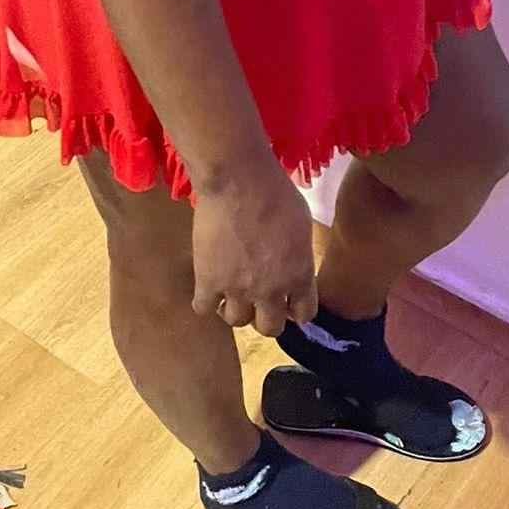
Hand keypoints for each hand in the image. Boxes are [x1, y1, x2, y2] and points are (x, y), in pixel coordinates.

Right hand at [190, 160, 319, 336]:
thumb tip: (293, 263)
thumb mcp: (302, 223)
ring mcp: (237, 290)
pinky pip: (203, 308)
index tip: (287, 301)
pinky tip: (207, 286)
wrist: (238, 180)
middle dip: (265, 315)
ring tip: (230, 291)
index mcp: (299, 276)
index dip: (295, 309)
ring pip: (236, 322)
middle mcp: (271, 291)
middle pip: (270, 328)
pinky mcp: (207, 281)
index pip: (304, 315)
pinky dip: (205, 301)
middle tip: (257, 299)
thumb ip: (299, 253)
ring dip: (235, 308)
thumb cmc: (276, 193)